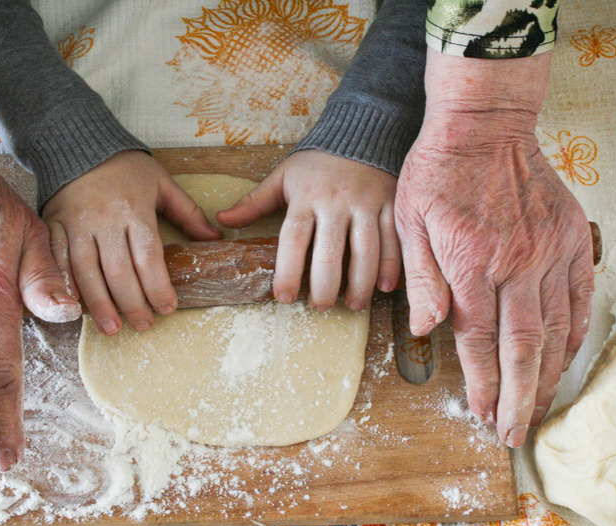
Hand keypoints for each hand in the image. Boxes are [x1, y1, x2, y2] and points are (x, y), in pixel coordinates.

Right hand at [42, 150, 219, 334]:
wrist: (78, 144)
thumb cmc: (125, 167)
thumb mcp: (161, 183)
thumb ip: (188, 213)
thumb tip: (215, 239)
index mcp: (134, 210)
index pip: (148, 257)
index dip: (158, 287)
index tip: (168, 308)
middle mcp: (104, 220)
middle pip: (118, 272)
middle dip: (133, 304)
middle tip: (144, 325)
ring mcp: (76, 225)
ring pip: (87, 273)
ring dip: (100, 305)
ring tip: (113, 328)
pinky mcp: (54, 226)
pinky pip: (58, 261)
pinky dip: (67, 286)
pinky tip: (76, 308)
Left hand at [217, 150, 400, 310]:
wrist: (361, 129)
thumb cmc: (317, 161)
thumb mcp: (283, 176)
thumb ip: (254, 202)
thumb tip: (222, 219)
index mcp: (305, 197)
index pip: (293, 240)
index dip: (288, 272)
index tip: (283, 297)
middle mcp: (336, 202)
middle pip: (329, 253)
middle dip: (324, 287)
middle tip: (319, 307)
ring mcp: (366, 203)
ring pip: (365, 251)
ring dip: (360, 283)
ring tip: (352, 304)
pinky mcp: (391, 203)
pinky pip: (393, 238)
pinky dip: (392, 265)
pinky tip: (384, 287)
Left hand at [397, 50, 594, 447]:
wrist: (485, 122)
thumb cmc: (437, 171)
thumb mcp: (409, 221)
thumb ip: (422, 279)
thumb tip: (426, 330)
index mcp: (471, 264)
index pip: (479, 342)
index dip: (481, 385)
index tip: (481, 414)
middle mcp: (516, 264)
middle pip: (522, 348)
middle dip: (518, 398)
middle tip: (514, 432)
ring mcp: (549, 251)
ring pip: (555, 330)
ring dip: (547, 374)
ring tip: (539, 407)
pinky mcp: (572, 237)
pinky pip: (579, 296)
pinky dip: (574, 332)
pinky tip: (565, 357)